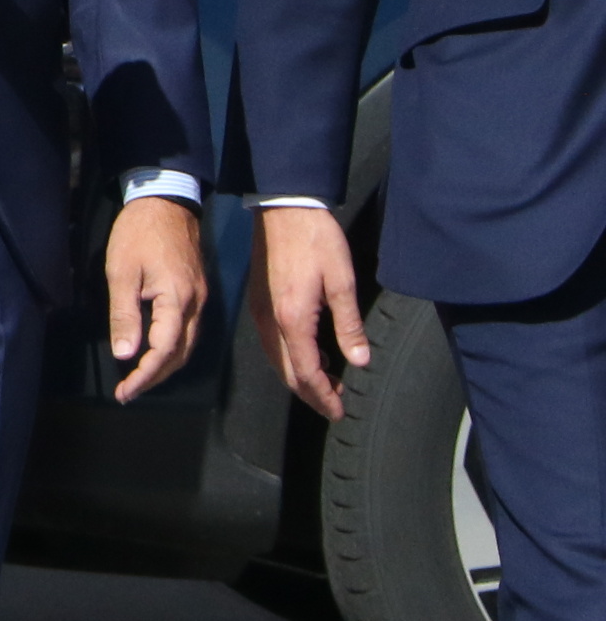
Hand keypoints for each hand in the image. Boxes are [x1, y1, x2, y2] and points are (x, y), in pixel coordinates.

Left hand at [104, 192, 205, 401]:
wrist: (165, 202)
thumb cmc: (138, 234)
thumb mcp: (121, 273)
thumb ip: (124, 315)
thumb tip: (125, 354)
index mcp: (178, 299)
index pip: (165, 350)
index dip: (146, 375)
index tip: (125, 392)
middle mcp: (196, 304)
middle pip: (181, 353)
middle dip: (156, 376)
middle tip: (128, 392)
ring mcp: (201, 298)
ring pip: (188, 344)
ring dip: (165, 365)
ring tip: (138, 379)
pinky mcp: (197, 292)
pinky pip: (189, 330)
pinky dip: (172, 348)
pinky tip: (154, 352)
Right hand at [260, 200, 371, 418]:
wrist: (283, 209)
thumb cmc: (316, 241)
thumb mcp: (342, 282)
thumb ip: (349, 325)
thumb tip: (359, 361)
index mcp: (292, 319)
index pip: (306, 371)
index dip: (322, 396)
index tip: (339, 411)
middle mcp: (270, 322)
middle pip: (287, 372)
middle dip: (311, 393)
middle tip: (335, 405)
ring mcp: (261, 313)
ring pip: (277, 360)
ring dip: (301, 376)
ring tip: (329, 382)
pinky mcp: (260, 304)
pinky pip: (273, 344)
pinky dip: (292, 359)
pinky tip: (312, 355)